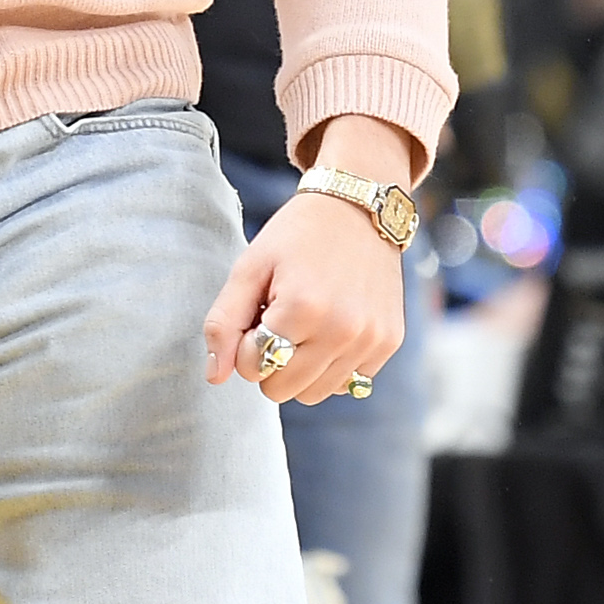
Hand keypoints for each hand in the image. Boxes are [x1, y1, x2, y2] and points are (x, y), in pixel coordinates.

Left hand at [202, 116, 412, 405]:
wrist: (358, 208)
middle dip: (270, 360)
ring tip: (304, 324)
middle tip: (279, 318)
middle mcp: (342, 330)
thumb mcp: (250, 266)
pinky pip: (348, 383)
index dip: (246, 341)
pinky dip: (332, 364)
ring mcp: (370, 339)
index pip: (252, 367)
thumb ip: (224, 323)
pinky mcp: (389, 342)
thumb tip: (215, 377)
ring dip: (300, 368)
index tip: (259, 310)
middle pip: (281, 390)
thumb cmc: (296, 236)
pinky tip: (331, 327)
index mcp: (302, 308)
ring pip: (314, 394)